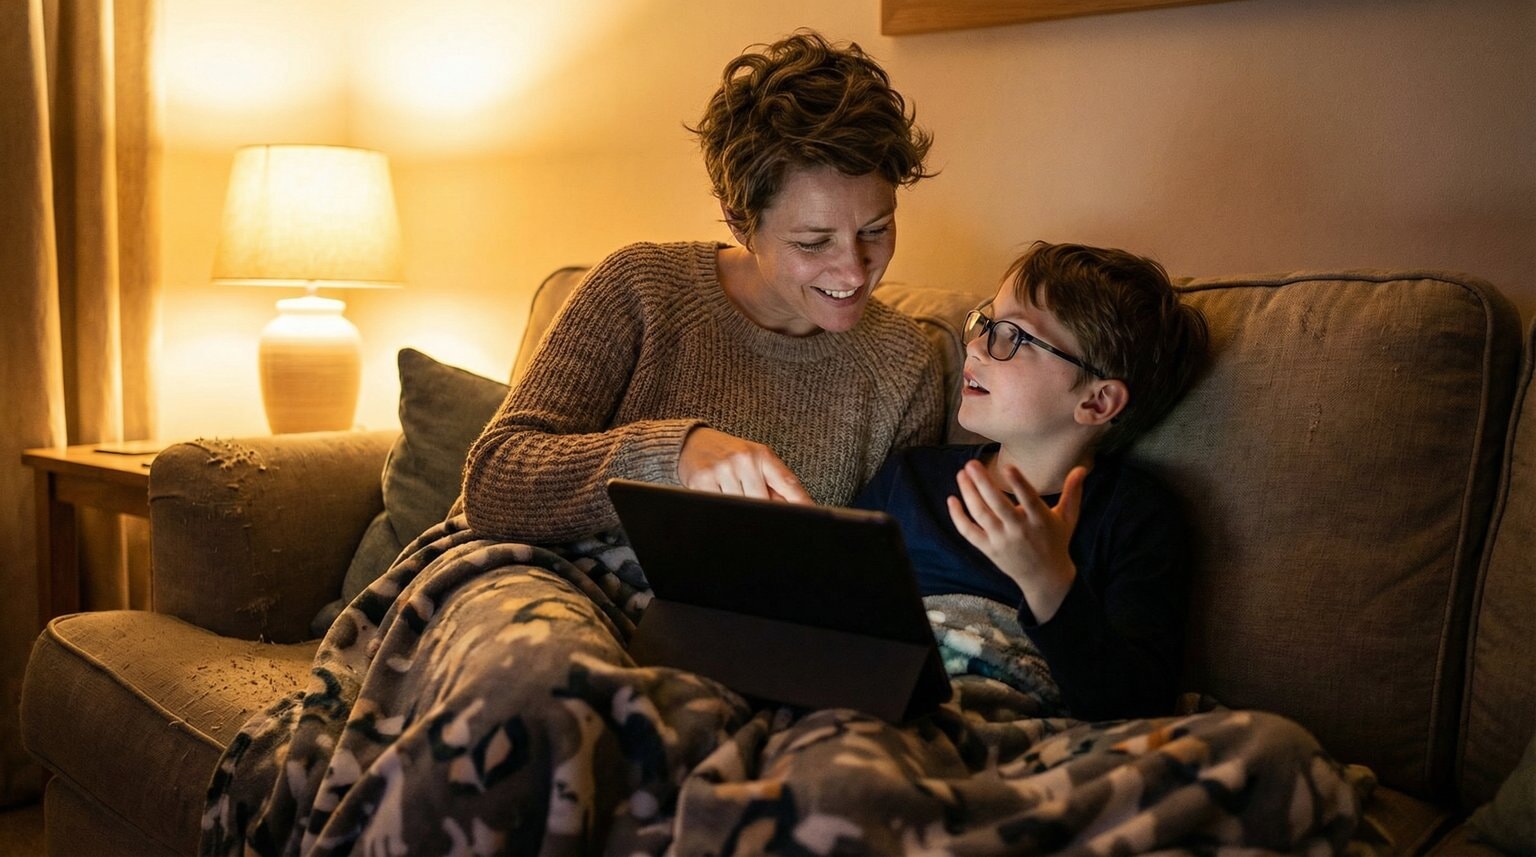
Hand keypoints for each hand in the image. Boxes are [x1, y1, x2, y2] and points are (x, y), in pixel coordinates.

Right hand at [678, 427, 811, 503]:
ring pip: (741, 507)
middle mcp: (744, 459)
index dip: (801, 502)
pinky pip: (719, 506)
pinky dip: (720, 506)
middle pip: (763, 503)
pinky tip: (716, 492)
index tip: (811, 515)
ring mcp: (723, 469)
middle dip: (761, 509)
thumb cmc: (729, 454)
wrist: (691, 443)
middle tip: (749, 499)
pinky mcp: (702, 481)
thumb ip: (775, 484)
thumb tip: (798, 508)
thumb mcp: (755, 460)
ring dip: (738, 507)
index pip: (787, 482)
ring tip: (729, 491)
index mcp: (762, 455)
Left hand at [946, 460, 1084, 621]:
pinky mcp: (989, 549)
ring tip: (962, 474)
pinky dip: (958, 517)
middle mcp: (1019, 530)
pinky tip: (952, 499)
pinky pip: (969, 532)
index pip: (1029, 500)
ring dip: (969, 493)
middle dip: (983, 484)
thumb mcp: (1068, 518)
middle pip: (998, 505)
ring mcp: (1002, 541)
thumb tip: (1082, 468)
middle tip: (971, 464)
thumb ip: (1073, 492)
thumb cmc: (1056, 542)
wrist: (1045, 578)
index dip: (1019, 484)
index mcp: (1040, 520)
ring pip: (981, 515)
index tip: (1008, 466)